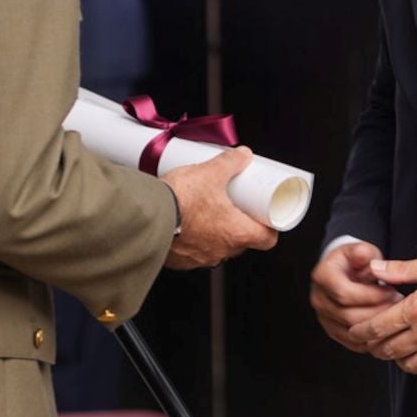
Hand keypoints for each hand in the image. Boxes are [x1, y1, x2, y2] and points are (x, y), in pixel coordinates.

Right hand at [163, 147, 277, 269]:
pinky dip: (193, 239)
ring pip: (217, 246)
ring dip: (215, 233)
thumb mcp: (211, 173)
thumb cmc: (181, 200)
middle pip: (242, 242)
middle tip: (235, 207)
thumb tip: (243, 155)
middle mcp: (221, 250)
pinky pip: (193, 252)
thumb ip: (230, 163)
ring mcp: (200, 258)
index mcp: (237, 233)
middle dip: (239, 225)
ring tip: (207, 212)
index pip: (267, 239)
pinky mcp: (179, 261)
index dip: (269, 227)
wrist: (147, 216)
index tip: (266, 216)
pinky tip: (186, 224)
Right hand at [309, 241, 401, 350]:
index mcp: (323, 277)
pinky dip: (372, 339)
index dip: (372, 295)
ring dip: (377, 327)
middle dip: (377, 313)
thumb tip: (363, 255)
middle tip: (398, 306)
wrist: (346, 273)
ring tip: (394, 316)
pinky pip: (353, 342)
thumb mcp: (361, 251)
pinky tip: (386, 329)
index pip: (345, 294)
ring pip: (352, 332)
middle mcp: (319, 299)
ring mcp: (324, 317)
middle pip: (348, 316)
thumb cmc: (354, 262)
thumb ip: (363, 253)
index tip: (391, 291)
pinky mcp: (333, 331)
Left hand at [348, 255, 416, 379]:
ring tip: (395, 348)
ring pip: (407, 364)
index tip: (355, 331)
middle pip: (388, 349)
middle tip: (371, 341)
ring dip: (397, 358)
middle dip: (375, 347)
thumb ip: (401, 270)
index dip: (362, 331)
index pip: (378, 326)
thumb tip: (375, 268)